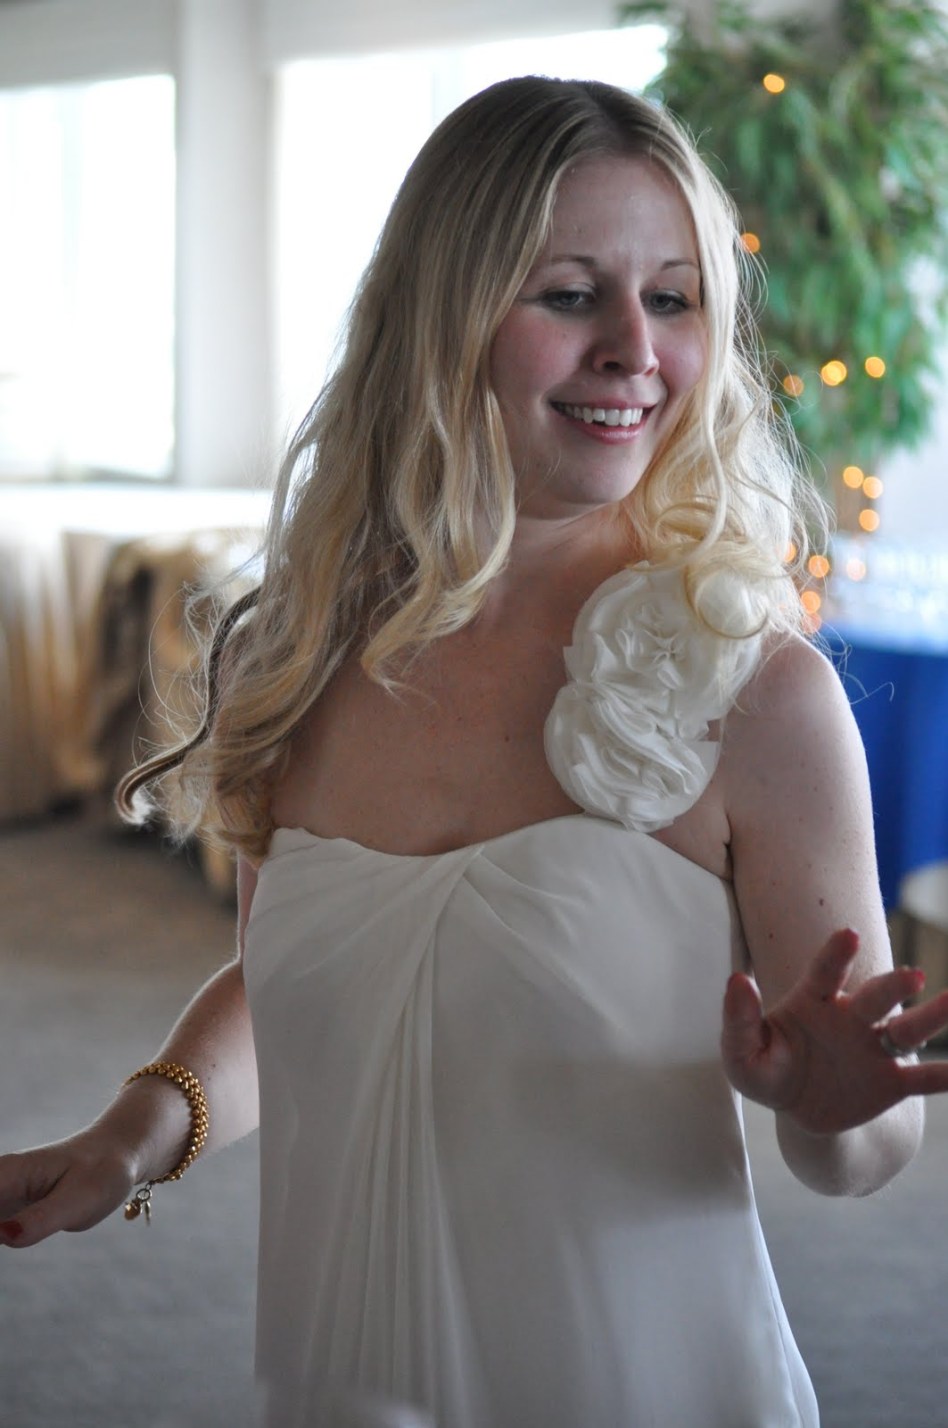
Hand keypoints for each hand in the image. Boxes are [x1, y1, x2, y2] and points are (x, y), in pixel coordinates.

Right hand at [0, 1130, 138, 1248]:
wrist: (117, 1154)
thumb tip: (2, 1237)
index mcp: (6, 1175)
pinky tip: (8, 1238)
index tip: (0, 1235)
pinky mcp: (5, 1207)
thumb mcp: (80, 1199)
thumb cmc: (102, 1172)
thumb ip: (41, 1219)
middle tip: (13, 1239)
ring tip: (27, 1232)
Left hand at [721, 928, 947, 1133]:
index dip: (836, 954)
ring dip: (932, 1017)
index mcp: (813, 1002)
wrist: (796, 1107)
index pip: (825, 973)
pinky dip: (945, 1075)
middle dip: (892, 986)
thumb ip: (739, 1019)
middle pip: (875, 998)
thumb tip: (737, 981)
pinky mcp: (890, 1083)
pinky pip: (922, 1079)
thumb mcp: (742, 1052)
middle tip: (911, 977)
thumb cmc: (765, 1068)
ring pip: (908, 1030)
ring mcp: (874, 1049)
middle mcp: (851, 1018)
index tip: (849, 935)